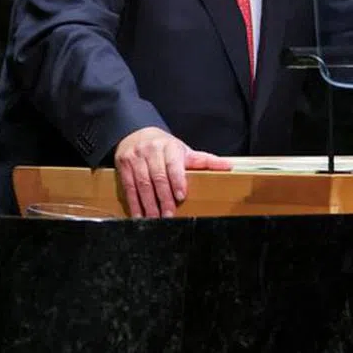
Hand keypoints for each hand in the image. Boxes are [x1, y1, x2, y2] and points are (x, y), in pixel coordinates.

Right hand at [113, 127, 231, 217]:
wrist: (136, 133)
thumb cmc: (165, 147)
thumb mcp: (184, 151)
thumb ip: (204, 160)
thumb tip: (229, 167)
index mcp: (169, 146)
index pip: (173, 164)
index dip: (177, 180)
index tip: (181, 195)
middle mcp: (151, 150)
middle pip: (157, 177)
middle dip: (163, 198)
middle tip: (169, 215)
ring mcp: (135, 158)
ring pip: (142, 184)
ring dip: (148, 204)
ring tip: (155, 219)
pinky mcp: (123, 165)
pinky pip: (128, 187)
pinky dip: (134, 203)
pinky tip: (139, 216)